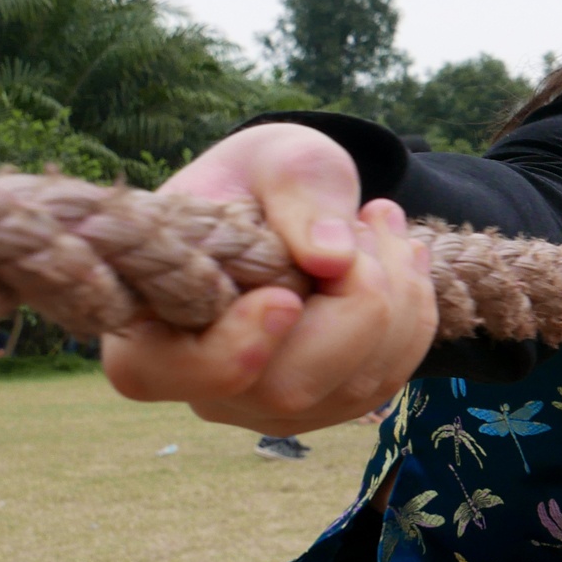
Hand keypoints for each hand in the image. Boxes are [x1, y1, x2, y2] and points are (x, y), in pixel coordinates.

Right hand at [101, 124, 438, 434]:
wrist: (289, 198)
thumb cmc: (262, 176)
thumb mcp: (277, 156)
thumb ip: (297, 191)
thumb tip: (332, 258)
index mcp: (147, 324)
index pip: (165, 372)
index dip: (232, 350)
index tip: (283, 297)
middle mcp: (201, 385)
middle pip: (287, 388)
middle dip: (355, 303)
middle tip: (367, 220)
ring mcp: (266, 405)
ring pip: (354, 388)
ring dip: (397, 297)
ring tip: (383, 220)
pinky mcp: (325, 404)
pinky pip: (388, 379)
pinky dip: (414, 312)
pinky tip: (401, 255)